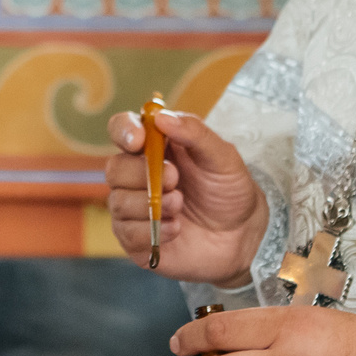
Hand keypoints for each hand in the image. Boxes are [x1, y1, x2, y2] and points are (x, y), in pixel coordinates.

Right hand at [104, 107, 268, 284]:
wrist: (241, 234)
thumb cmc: (229, 190)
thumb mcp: (223, 157)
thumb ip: (195, 133)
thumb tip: (161, 117)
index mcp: (155, 147)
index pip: (122, 129)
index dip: (123, 131)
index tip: (138, 141)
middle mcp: (137, 175)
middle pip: (114, 168)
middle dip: (143, 174)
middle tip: (175, 179)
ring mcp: (133, 207)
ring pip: (118, 201)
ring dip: (152, 204)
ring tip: (180, 205)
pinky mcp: (135, 238)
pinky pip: (127, 232)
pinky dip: (153, 230)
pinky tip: (175, 228)